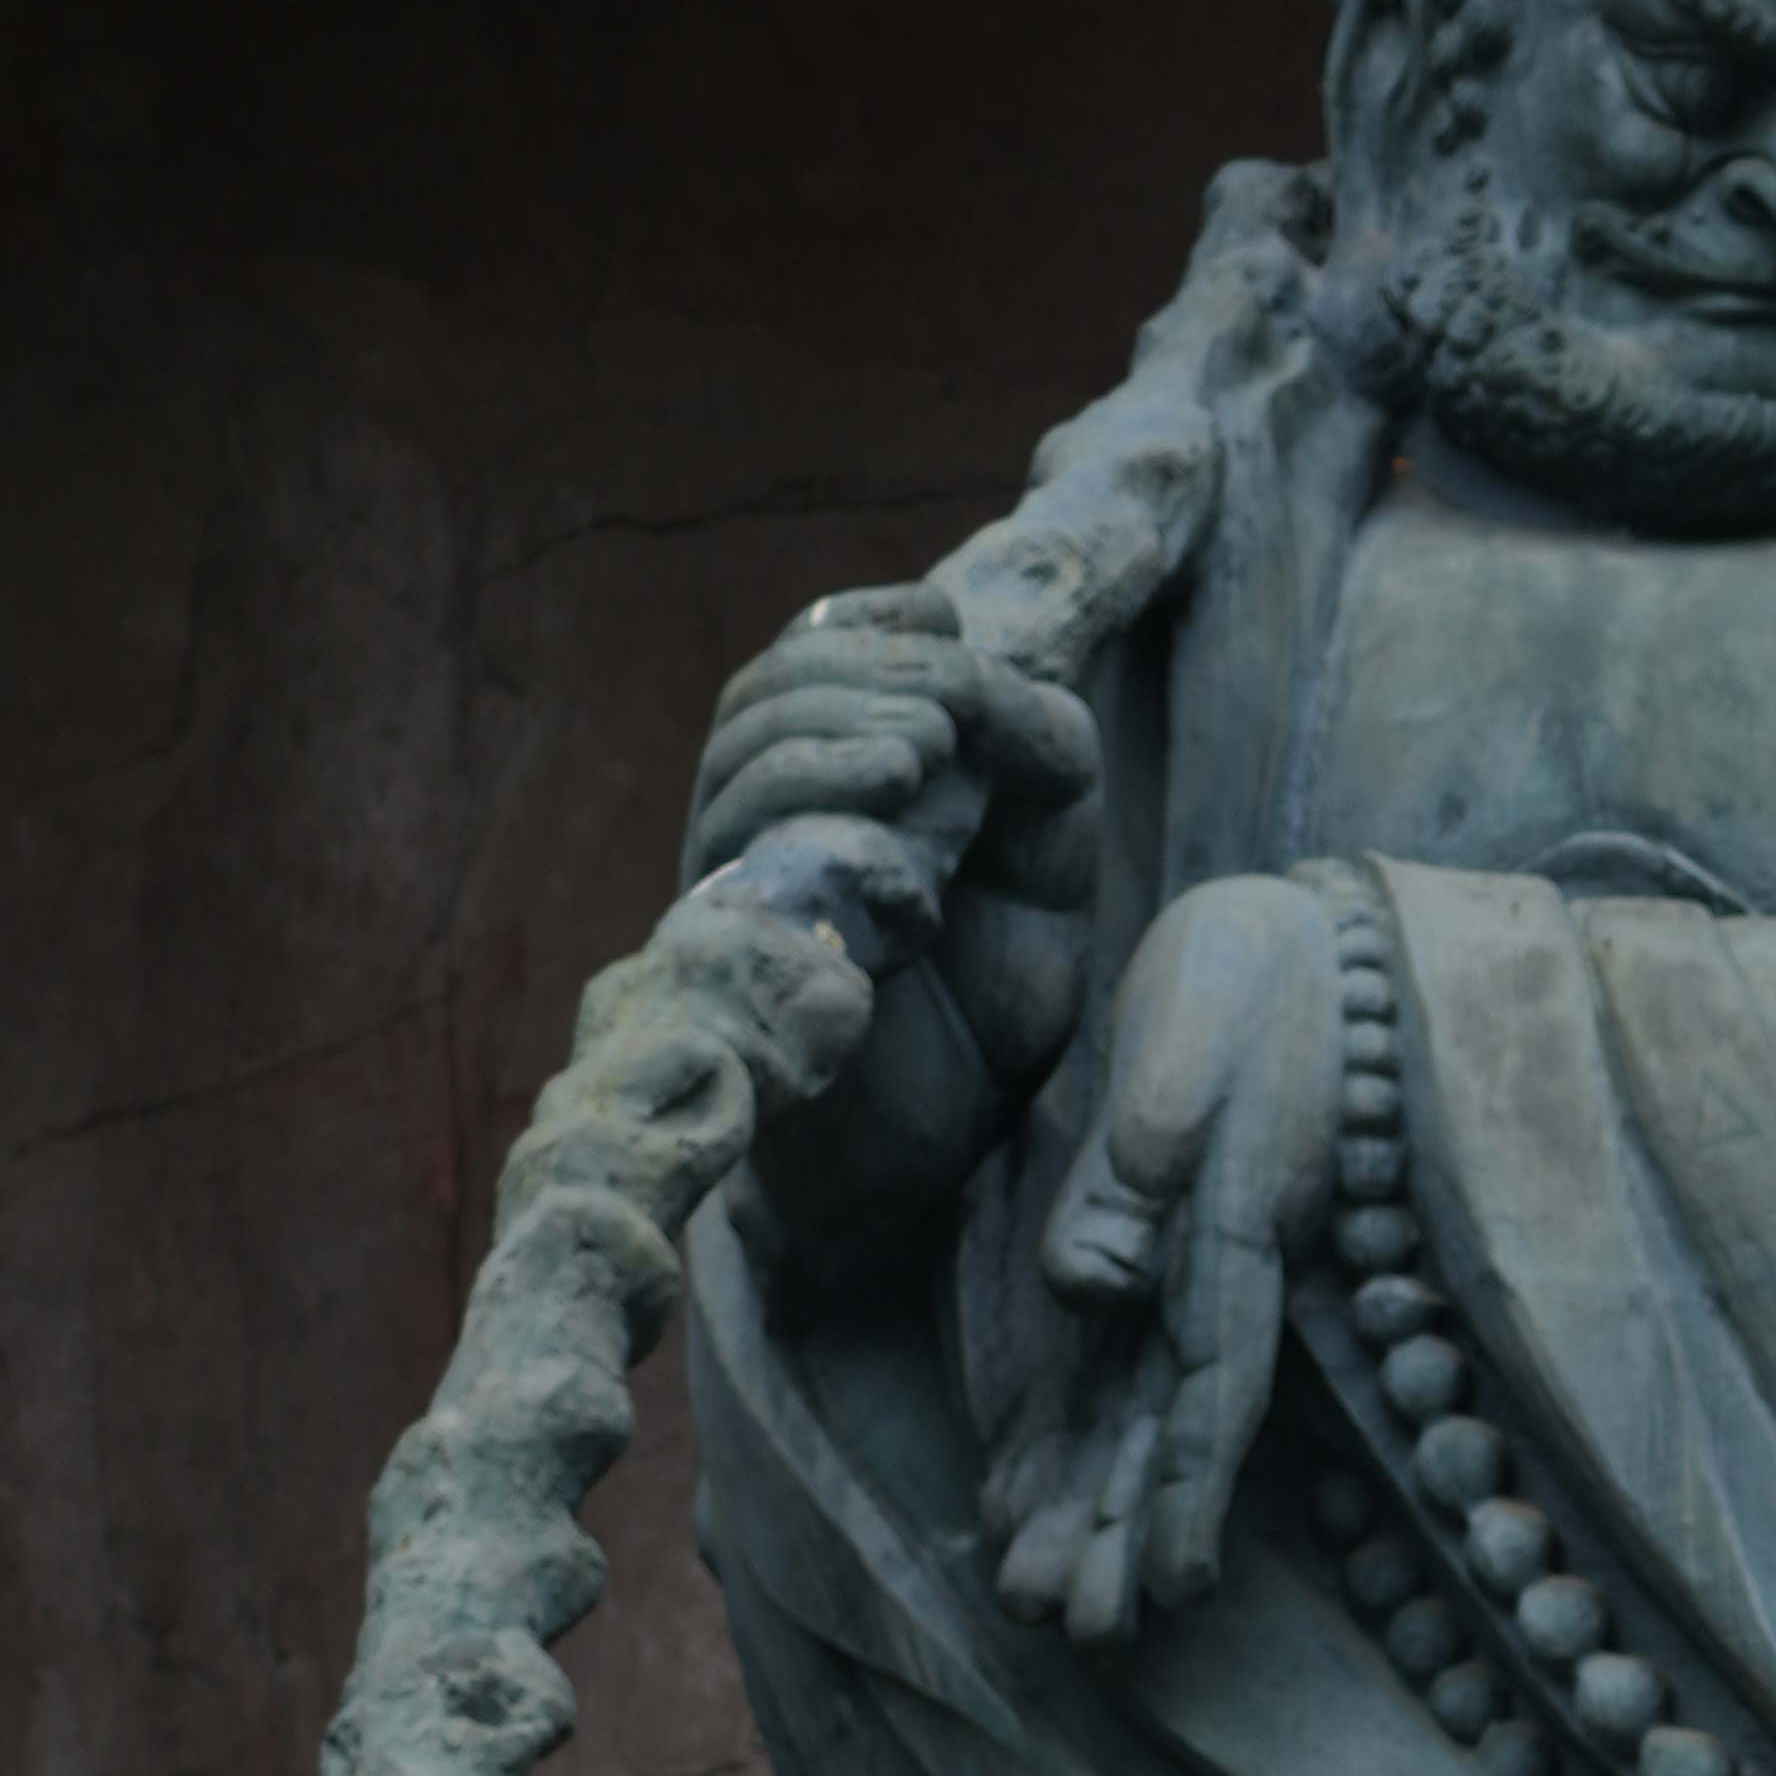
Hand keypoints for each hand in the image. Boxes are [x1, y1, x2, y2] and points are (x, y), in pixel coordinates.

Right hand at [694, 586, 1103, 1132]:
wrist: (931, 1155)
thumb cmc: (984, 1003)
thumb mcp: (1044, 853)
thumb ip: (1037, 752)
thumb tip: (984, 687)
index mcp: (820, 780)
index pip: (803, 657)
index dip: (862, 621)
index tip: (940, 620)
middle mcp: (754, 823)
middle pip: (761, 695)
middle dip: (856, 675)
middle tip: (946, 712)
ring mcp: (730, 890)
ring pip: (739, 764)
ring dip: (831, 735)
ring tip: (923, 754)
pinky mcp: (731, 968)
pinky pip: (741, 869)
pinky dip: (817, 822)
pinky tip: (900, 835)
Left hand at [982, 872, 1348, 1647]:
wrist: (1300, 935)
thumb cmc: (1253, 976)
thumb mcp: (1191, 1042)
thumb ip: (1146, 1158)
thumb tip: (1090, 1283)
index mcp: (1229, 1235)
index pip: (1210, 1387)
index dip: (1189, 1492)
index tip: (1171, 1588)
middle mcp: (1213, 1273)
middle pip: (1172, 1427)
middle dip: (1131, 1532)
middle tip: (1084, 1637)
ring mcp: (1191, 1268)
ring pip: (1140, 1409)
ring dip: (1102, 1508)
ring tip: (1052, 1609)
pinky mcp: (1161, 1245)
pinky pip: (1114, 1363)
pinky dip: (1074, 1434)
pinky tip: (1025, 1496)